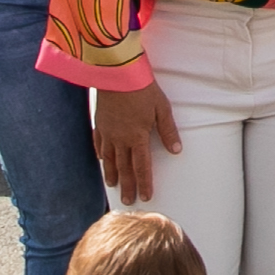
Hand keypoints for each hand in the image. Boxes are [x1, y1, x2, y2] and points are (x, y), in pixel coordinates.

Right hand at [92, 81, 182, 206]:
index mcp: (138, 137)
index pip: (142, 166)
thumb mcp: (161, 108)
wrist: (117, 73)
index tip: (145, 197)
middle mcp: (121, 139)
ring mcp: (108, 132)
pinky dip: (100, 154)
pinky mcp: (100, 122)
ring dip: (112, 174)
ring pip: (109, 159)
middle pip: (124, 168)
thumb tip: (176, 150)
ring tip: (113, 185)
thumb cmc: (142, 88)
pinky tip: (101, 160)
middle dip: (127, 186)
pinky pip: (98, 143)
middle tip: (127, 201)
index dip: (144, 183)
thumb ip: (168, 131)